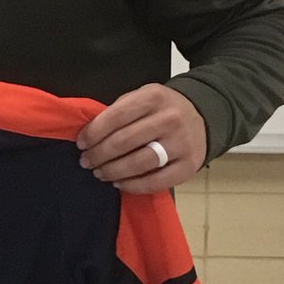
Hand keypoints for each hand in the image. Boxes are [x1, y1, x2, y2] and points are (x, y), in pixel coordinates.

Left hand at [76, 83, 206, 193]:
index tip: (81, 143)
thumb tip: (89, 135)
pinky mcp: (188, 166)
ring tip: (100, 173)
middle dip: (99, 154)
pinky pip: (156, 181)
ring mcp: (181, 143)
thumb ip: (119, 111)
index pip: (116, 116)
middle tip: (86, 161)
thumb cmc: (162, 109)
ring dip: (113, 171)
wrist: (202, 116)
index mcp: (154, 98)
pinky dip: (133, 186)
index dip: (94, 132)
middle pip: (124, 141)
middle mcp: (170, 119)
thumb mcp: (142, 98)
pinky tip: (120, 183)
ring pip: (139, 163)